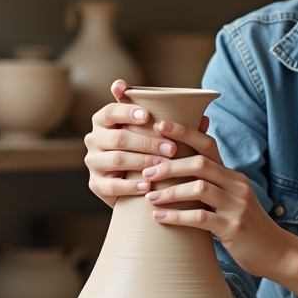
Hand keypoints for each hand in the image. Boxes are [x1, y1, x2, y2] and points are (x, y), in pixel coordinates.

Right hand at [83, 79, 178, 207]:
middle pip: (118, 138)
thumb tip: (204, 118)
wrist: (135, 187)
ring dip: (143, 162)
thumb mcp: (157, 136)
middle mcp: (94, 138)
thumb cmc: (148, 153)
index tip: (147, 115)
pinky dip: (131, 186)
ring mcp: (93, 162)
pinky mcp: (96, 184)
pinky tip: (148, 186)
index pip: (111, 110)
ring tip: (164, 166)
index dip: (127, 111)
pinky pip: (112, 185)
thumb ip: (175, 126)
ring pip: (116, 160)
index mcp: (105, 120)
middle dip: (147, 142)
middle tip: (171, 149)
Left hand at [141, 119, 294, 278]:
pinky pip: (200, 217)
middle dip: (170, 165)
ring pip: (199, 188)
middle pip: (200, 163)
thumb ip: (213, 186)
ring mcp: (236, 206)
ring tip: (149, 196)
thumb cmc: (246, 227)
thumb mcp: (232, 200)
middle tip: (147, 172)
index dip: (184, 133)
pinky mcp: (233, 228)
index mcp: (234, 176)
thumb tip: (182, 172)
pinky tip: (159, 218)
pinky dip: (176, 216)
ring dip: (170, 191)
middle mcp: (237, 186)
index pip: (209, 145)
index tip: (160, 126)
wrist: (276, 253)